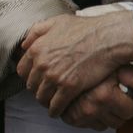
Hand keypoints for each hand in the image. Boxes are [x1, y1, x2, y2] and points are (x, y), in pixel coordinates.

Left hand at [17, 12, 132, 116]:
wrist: (109, 37)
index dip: (31, 75)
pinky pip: (55, 105)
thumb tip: (25, 44)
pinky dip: (56, 110)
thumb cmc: (87, 29)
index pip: (22, 70)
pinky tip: (60, 109)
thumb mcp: (59, 21)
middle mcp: (42, 64)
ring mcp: (55, 77)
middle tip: (49, 89)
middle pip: (32, 86)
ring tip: (54, 100)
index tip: (39, 78)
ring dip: (47, 100)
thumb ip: (37, 31)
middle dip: (39, 88)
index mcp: (37, 48)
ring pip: (42, 97)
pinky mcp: (69, 87)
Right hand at [60, 65, 132, 130]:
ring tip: (105, 100)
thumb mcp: (118, 67)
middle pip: (118, 122)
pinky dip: (92, 117)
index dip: (130, 103)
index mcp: (105, 95)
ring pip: (104, 126)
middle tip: (116, 98)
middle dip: (120, 111)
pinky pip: (89, 126)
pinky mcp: (70, 118)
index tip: (127, 96)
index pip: (130, 112)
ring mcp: (80, 115)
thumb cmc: (95, 63)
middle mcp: (92, 108)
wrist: (66, 64)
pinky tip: (93, 103)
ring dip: (106, 116)